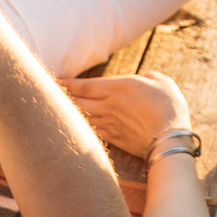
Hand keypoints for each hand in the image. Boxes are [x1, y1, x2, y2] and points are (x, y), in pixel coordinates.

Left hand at [62, 71, 192, 158]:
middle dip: (61, 99)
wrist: (171, 139)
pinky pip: (91, 132)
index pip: (83, 85)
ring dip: (67, 116)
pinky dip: (80, 130)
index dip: (66, 84)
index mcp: (117, 87)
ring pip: (81, 118)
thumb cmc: (169, 106)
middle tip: (45, 97)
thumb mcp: (161, 81)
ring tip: (54, 113)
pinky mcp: (114, 139)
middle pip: (76, 102)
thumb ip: (147, 77)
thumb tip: (143, 78)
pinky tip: (73, 129)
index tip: (52, 81)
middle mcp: (108, 105)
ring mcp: (109, 124)